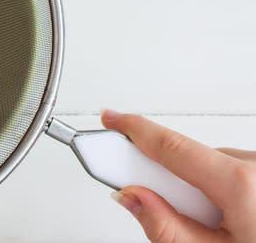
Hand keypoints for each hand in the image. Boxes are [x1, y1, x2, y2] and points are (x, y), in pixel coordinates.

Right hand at [102, 110, 255, 242]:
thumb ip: (167, 228)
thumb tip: (132, 197)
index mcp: (240, 182)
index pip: (169, 146)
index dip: (133, 131)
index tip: (109, 120)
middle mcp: (255, 164)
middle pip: (189, 160)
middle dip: (172, 184)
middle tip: (179, 217)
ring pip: (212, 167)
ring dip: (202, 192)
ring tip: (219, 230)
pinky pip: (234, 170)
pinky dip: (225, 190)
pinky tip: (235, 218)